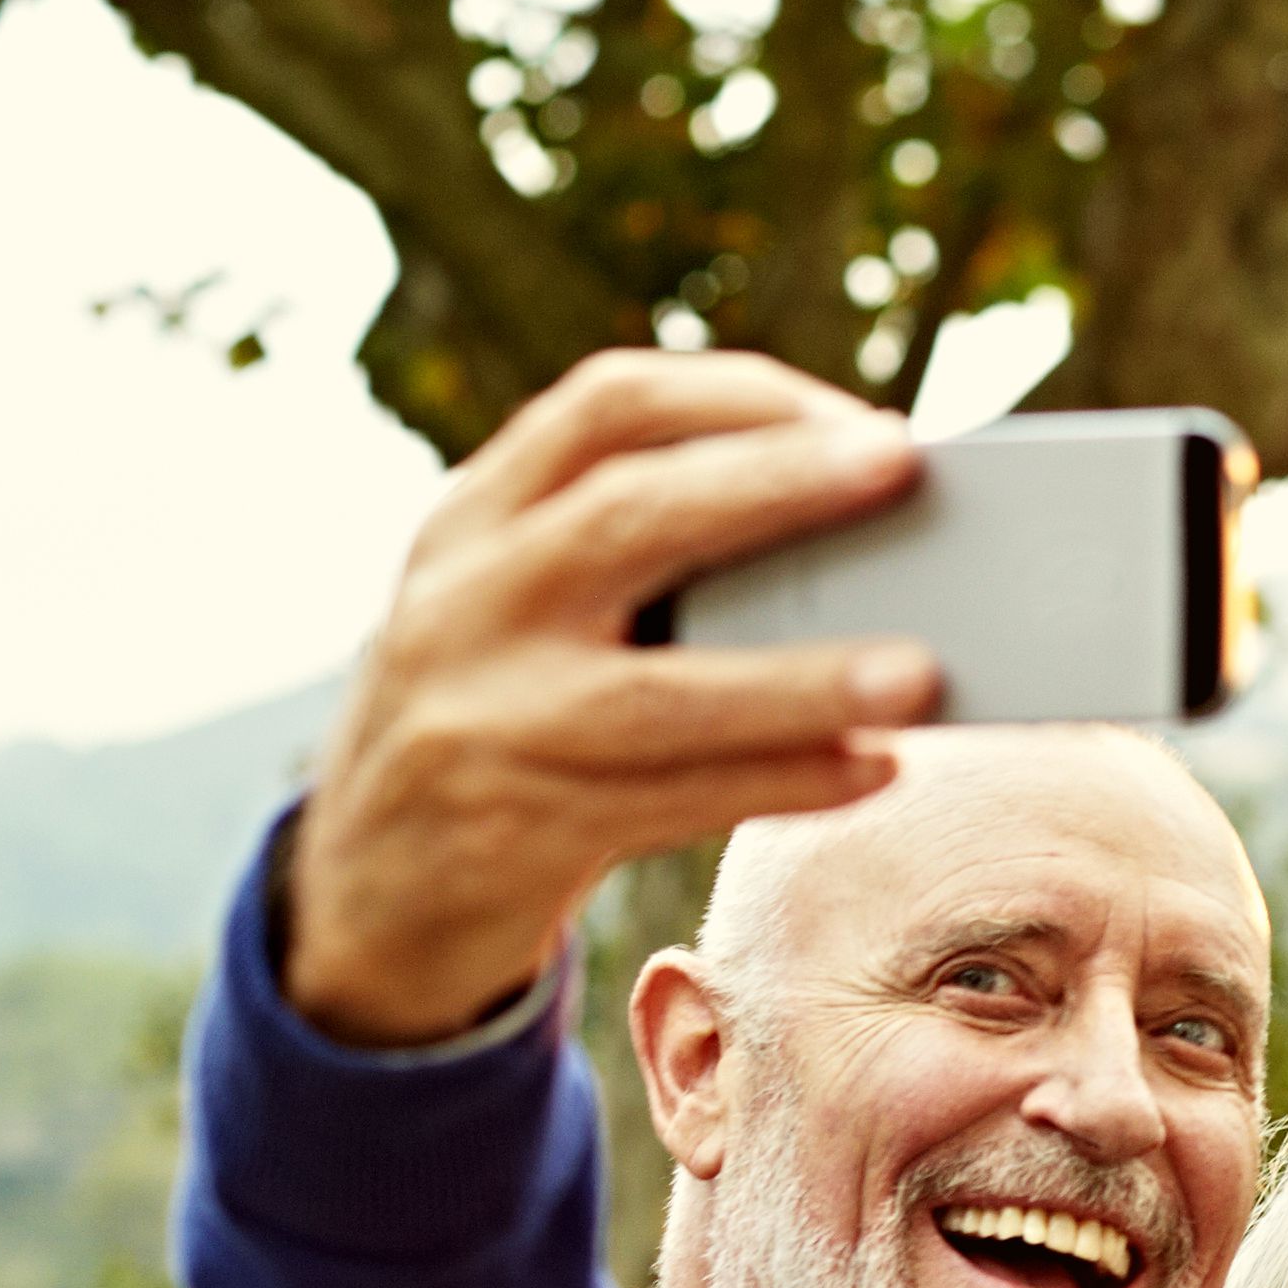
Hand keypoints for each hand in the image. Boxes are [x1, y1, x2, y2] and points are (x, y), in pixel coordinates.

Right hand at [280, 350, 932, 1047]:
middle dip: (775, 484)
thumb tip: (864, 537)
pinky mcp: (510, 833)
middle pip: (628, 517)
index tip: (862, 417)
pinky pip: (672, 803)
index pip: (606, 407)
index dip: (740, 397)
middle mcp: (462, 602)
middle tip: (903, 466)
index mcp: (475, 518)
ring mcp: (478, 721)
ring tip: (921, 673)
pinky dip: (780, 783)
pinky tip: (870, 769)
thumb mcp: (518, 608)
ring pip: (659, 691)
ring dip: (802, 679)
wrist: (366, 891)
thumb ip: (632, 556)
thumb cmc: (501, 719)